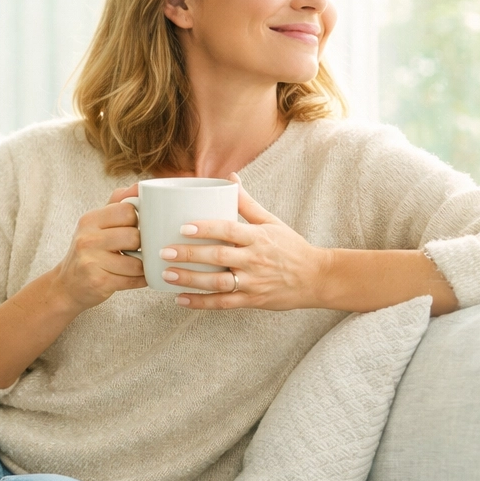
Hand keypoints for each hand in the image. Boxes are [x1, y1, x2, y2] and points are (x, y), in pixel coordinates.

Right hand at [48, 184, 146, 312]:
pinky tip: (137, 277)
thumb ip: (117, 204)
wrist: (67, 285)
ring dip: (143, 266)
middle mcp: (87, 238)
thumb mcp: (96, 224)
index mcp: (89, 220)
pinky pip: (133, 280)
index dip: (137, 221)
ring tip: (137, 265)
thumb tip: (140, 185)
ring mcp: (91, 261)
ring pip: (137, 262)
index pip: (128, 211)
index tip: (133, 229)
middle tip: (136, 250)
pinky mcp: (99, 282)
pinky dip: (141, 280)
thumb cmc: (88, 252)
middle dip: (141, 245)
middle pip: (134, 236)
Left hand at [159, 175, 327, 310]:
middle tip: (164, 252)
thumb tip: (230, 177)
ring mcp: (253, 282)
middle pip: (218, 257)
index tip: (183, 227)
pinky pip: (223, 303)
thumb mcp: (271, 222)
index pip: (229, 230)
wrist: (316, 278)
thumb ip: (247, 203)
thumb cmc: (290, 247)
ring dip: (190, 279)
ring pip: (218, 283)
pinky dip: (201, 302)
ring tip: (166, 274)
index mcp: (258, 237)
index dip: (206, 228)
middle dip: (189, 255)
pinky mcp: (252, 300)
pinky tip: (180, 298)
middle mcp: (254, 260)